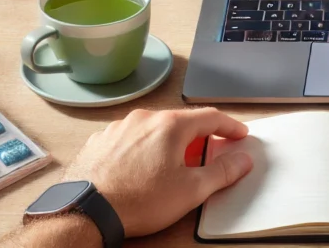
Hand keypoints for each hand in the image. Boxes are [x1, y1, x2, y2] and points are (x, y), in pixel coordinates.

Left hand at [63, 108, 251, 237]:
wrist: (87, 210)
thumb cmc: (138, 200)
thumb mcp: (191, 191)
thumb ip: (222, 172)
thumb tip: (242, 160)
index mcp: (170, 125)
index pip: (210, 117)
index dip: (229, 126)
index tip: (239, 134)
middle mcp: (144, 119)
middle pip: (181, 122)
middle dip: (198, 137)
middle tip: (208, 153)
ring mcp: (119, 128)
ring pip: (153, 129)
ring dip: (168, 143)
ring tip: (171, 166)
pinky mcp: (101, 141)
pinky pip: (130, 139)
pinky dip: (142, 149)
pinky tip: (141, 169)